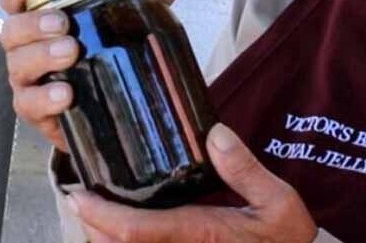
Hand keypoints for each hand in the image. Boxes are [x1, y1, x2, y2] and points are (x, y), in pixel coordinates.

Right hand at [0, 0, 183, 152]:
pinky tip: (65, 95)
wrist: (108, 117)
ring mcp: (29, 83)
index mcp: (43, 24)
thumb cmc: (104, 60)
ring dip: (41, 57)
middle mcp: (28, 51)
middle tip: (64, 24)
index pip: (18, 1)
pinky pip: (31, 105)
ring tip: (70, 53)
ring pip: (19, 66)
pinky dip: (46, 98)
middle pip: (13, 32)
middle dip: (34, 24)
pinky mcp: (37, 114)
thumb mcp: (125, 27)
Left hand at [70, 123, 316, 242]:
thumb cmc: (287, 240)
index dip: (101, 215)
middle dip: (92, 228)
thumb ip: (246, 169)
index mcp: (201, 234)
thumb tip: (214, 133)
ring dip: (104, 239)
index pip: (137, 230)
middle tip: (80, 200)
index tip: (79, 196)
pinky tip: (122, 230)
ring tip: (95, 214)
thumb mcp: (279, 202)